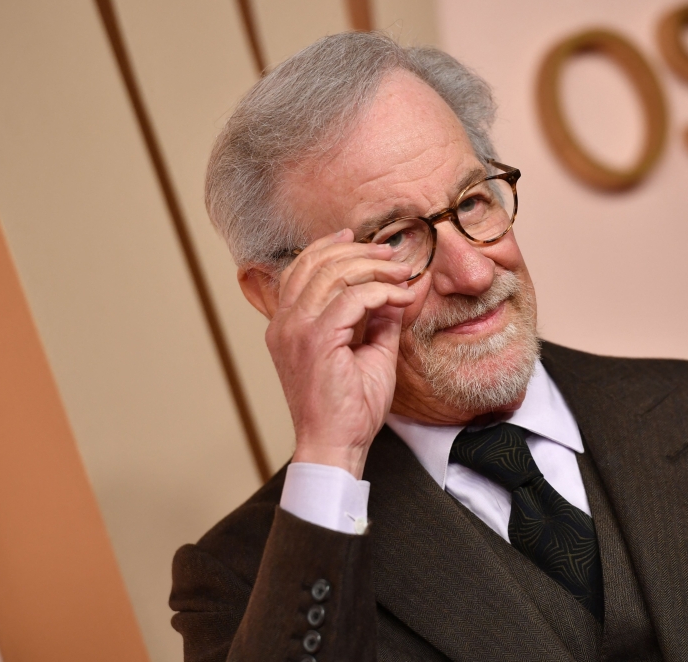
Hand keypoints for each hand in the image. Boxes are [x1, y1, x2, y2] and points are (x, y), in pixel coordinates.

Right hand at [266, 229, 415, 477]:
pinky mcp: (316, 340)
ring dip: (374, 268)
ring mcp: (296, 330)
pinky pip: (353, 298)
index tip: (364, 243)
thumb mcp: (370, 352)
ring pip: (334, 274)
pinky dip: (381, 292)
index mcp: (287, 325)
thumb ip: (380, 319)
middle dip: (360, 253)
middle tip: (392, 256)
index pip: (302, 269)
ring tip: (402, 273)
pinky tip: (401, 298)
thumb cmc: (349, 408)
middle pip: (318, 264)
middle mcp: (285, 323)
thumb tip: (399, 288)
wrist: (336, 445)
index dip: (331, 248)